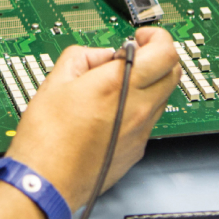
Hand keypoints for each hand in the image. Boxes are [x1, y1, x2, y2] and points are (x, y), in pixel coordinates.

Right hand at [6, 27, 180, 211]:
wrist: (45, 182)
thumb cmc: (46, 138)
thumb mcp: (55, 81)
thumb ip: (83, 57)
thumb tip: (99, 55)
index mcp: (119, 85)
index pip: (166, 51)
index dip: (158, 37)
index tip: (142, 37)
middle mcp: (137, 109)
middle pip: (173, 72)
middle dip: (159, 57)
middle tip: (136, 55)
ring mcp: (140, 133)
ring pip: (162, 97)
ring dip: (149, 83)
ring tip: (118, 85)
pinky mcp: (135, 151)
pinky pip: (148, 121)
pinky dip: (139, 108)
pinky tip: (112, 112)